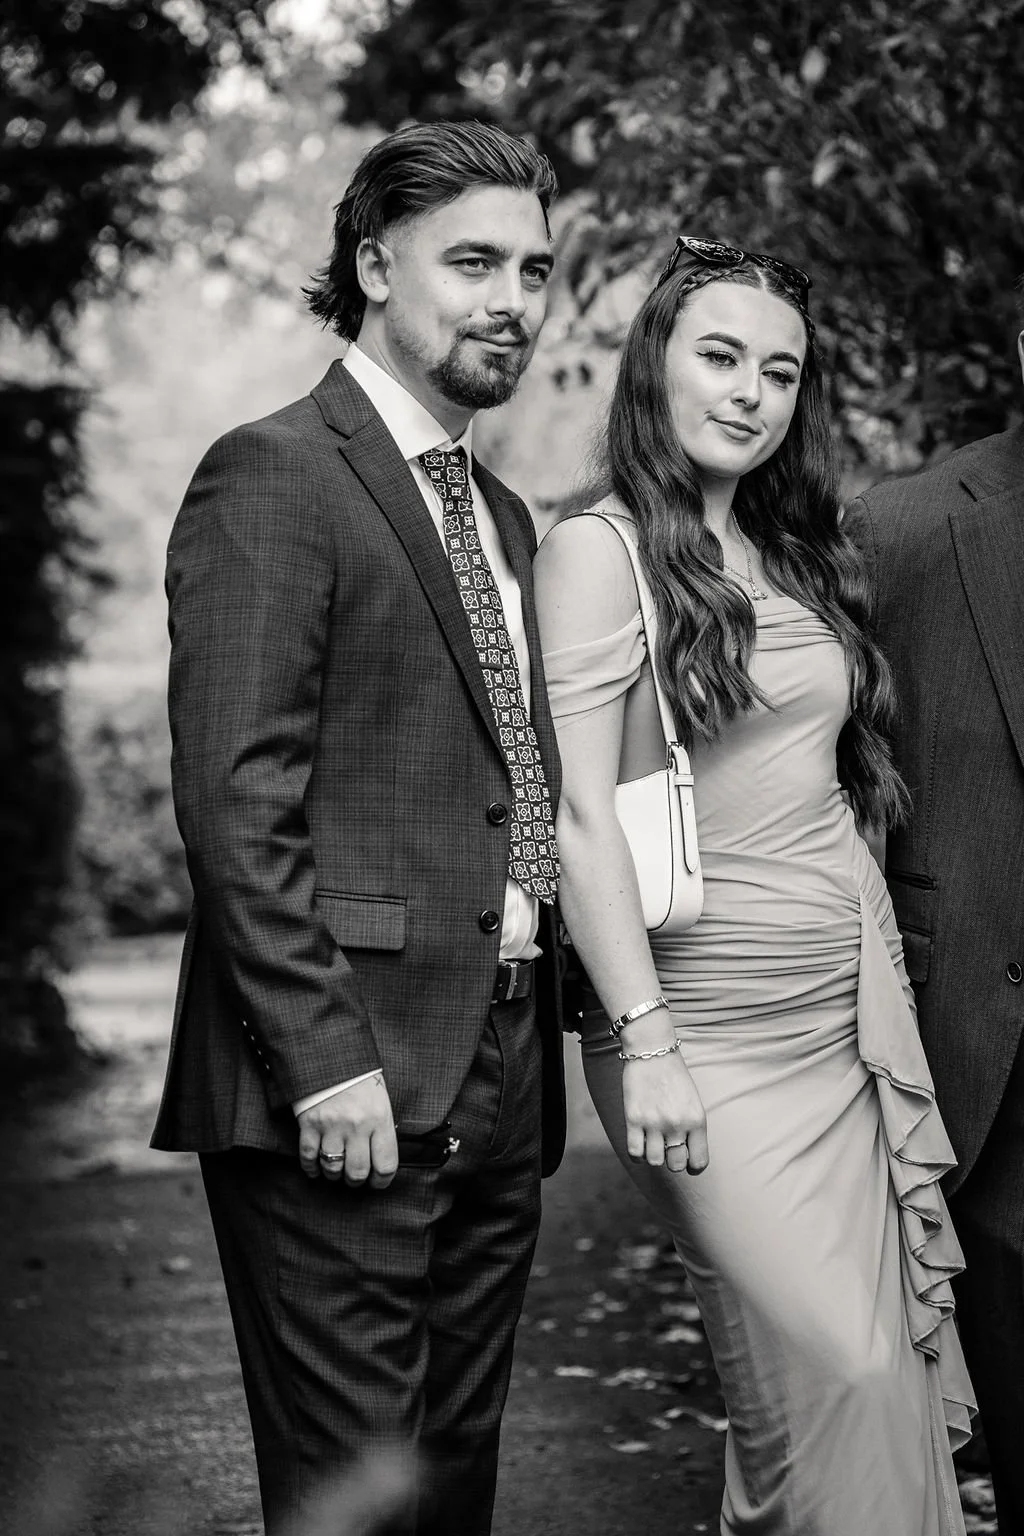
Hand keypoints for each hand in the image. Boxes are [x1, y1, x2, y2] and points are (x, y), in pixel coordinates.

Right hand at [297, 1072, 398, 1189]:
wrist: (331, 1054)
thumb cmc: (360, 1079)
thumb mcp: (380, 1101)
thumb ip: (381, 1129)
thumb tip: (381, 1158)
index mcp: (380, 1119)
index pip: (386, 1165)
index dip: (382, 1181)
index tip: (378, 1181)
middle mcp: (357, 1125)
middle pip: (357, 1172)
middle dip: (356, 1181)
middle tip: (355, 1178)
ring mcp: (331, 1126)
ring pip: (332, 1169)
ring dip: (334, 1174)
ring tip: (336, 1170)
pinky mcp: (309, 1124)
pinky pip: (308, 1158)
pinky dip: (311, 1168)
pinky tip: (315, 1167)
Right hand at [622, 1049, 708, 1174]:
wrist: (652, 1050)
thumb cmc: (674, 1076)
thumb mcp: (693, 1102)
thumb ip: (692, 1128)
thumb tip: (687, 1156)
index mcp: (697, 1120)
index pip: (699, 1161)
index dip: (693, 1166)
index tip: (687, 1160)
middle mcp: (677, 1124)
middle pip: (676, 1165)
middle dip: (672, 1160)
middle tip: (667, 1147)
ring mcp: (654, 1122)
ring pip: (655, 1161)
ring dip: (653, 1155)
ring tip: (652, 1141)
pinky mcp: (633, 1118)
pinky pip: (634, 1152)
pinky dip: (637, 1153)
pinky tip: (639, 1141)